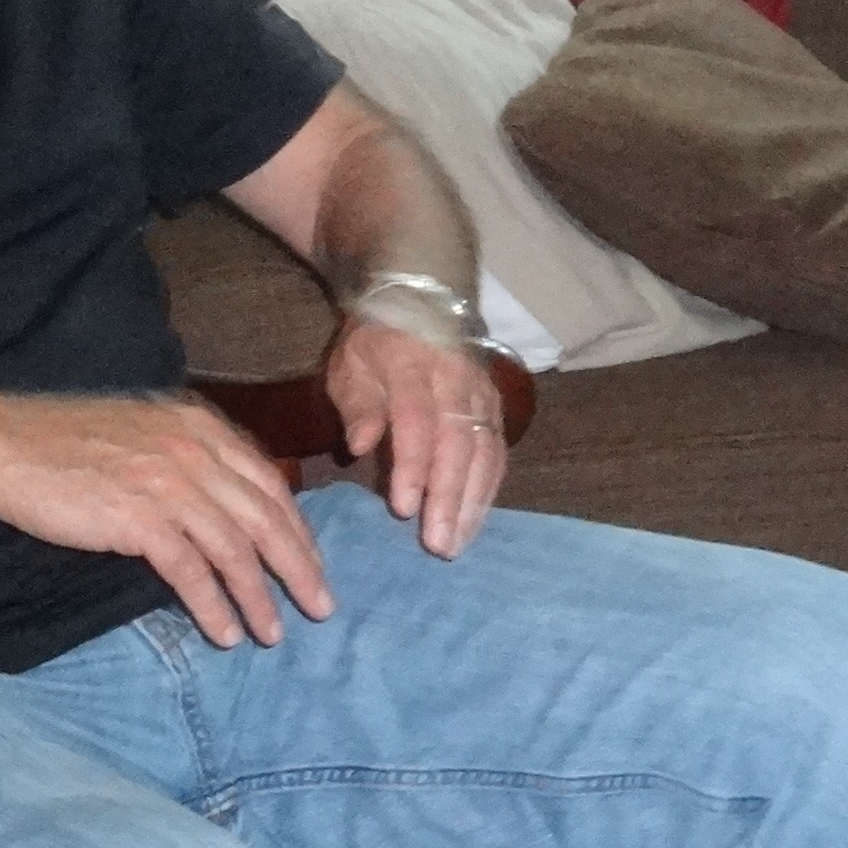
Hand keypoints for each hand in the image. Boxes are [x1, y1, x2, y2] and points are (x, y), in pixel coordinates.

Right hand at [0, 392, 334, 645]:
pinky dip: (214, 606)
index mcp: (201, 428)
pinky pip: (192, 572)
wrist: (1, 445)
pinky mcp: (139, 518)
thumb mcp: (143, 435)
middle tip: (321, 609)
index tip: (312, 566)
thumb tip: (228, 506)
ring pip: (236, 550)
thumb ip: (189, 460)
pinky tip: (225, 632)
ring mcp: (168, 483)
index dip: (298, 531)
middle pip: (268, 519)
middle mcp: (194, 451)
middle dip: (300, 568)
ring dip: (260, 598)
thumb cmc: (66, 446)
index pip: (270, 484)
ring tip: (272, 634)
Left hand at [324, 319, 511, 559]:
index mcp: (411, 367)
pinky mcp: (497, 408)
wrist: (422, 302)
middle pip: (459, 444)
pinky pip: (498, 454)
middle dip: (449, 498)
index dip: (413, 467)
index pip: (417, 421)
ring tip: (456, 544)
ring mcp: (482, 395)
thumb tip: (357, 446)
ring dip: (472, 503)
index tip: (403, 509)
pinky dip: (488, 491)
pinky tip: (474, 521)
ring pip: (485, 453)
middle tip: (438, 545)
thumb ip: (356, 406)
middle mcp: (455, 382)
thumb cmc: (375, 344)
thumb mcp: (350, 365)